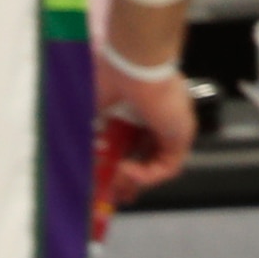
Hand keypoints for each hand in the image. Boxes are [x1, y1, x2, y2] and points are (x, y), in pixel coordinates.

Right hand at [95, 0, 197, 198]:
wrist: (136, 61)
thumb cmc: (113, 75)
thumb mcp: (92, 108)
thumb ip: (88, 132)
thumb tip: (77, 155)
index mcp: (140, 109)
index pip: (132, 144)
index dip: (118, 164)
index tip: (105, 181)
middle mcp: (158, 118)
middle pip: (145, 158)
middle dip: (128, 181)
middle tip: (112, 195)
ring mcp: (172, 127)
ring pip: (156, 165)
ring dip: (134, 180)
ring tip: (115, 183)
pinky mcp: (181, 135)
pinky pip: (166, 167)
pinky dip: (146, 176)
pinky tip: (126, 169)